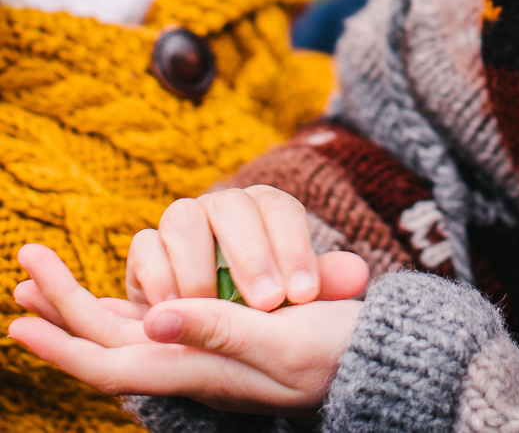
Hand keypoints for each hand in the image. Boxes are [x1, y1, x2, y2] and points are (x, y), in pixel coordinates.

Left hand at [10, 244, 363, 412]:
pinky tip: (107, 297)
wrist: (370, 358)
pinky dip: (121, 306)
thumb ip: (217, 330)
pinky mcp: (216, 334)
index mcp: (196, 368)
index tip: (19, 316)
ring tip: (42, 281)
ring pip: (124, 330)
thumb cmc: (331, 349)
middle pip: (106, 341)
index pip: (110, 361)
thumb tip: (155, 320)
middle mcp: (188, 362)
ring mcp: (200, 350)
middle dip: (60, 306)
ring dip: (82, 306)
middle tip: (23, 265)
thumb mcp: (281, 341)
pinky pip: (153, 323)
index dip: (62, 340)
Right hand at [126, 184, 365, 311]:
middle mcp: (222, 206)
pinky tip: (175, 311)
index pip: (283, 211)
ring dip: (199, 264)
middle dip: (251, 255)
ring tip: (215, 309)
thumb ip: (325, 284)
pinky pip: (144, 246)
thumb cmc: (266, 304)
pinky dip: (158, 276)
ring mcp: (181, 223)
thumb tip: (360, 275)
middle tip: (268, 304)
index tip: (304, 296)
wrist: (219, 327)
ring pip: (183, 217)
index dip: (294, 249)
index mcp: (266, 207)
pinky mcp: (146, 250)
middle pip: (233, 206)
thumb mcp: (298, 299)